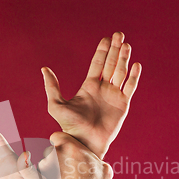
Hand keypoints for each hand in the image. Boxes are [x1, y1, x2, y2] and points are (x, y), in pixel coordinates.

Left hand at [39, 132, 119, 178]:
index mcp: (69, 145)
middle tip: (64, 171)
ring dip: (50, 171)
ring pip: (44, 164)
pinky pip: (41, 178)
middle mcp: (54, 152)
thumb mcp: (103, 169)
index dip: (61, 145)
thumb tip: (94, 161)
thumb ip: (95, 159)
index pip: (57, 137)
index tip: (64, 153)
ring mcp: (44, 166)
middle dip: (55, 159)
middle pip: (49, 151)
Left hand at [42, 32, 141, 158]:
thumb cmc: (70, 127)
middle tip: (119, 34)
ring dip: (123, 59)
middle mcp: (103, 89)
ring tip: (126, 45)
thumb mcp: (56, 105)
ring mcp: (114, 96)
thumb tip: (44, 68)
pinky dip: (133, 76)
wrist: (86, 143)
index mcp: (89, 87)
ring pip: (120, 73)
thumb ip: (51, 87)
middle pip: (111, 64)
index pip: (97, 64)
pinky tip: (135, 65)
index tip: (107, 38)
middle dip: (115, 50)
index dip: (102, 51)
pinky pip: (130, 87)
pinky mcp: (123, 105)